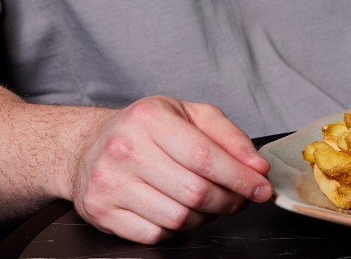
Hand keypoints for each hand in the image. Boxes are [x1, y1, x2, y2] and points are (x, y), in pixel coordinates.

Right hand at [72, 96, 271, 243]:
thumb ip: (228, 136)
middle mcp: (126, 148)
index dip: (240, 177)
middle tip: (242, 198)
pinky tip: (179, 209)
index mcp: (151, 117)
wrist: (88, 145)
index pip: (205, 156)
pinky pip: (155, 234)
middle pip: (195, 191)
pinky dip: (176, 228)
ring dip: (206, 216)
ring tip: (211, 202)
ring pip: (177, 217)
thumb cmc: (147, 128)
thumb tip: (257, 167)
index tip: (262, 188)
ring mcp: (110, 183)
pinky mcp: (102, 212)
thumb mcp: (189, 114)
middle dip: (229, 200)